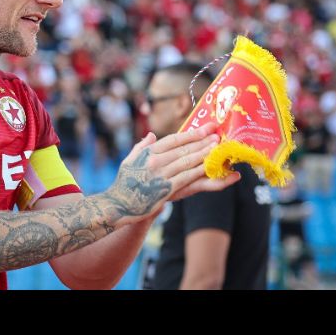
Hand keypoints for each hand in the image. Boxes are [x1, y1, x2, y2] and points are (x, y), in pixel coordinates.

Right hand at [110, 121, 237, 221]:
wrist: (118, 205)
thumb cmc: (124, 183)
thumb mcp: (129, 161)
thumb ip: (142, 147)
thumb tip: (152, 135)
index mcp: (147, 153)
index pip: (173, 140)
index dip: (191, 134)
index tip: (205, 129)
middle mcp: (154, 161)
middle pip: (183, 149)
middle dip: (202, 142)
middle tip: (217, 136)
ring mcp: (160, 175)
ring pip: (186, 162)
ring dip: (203, 154)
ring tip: (216, 148)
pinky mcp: (165, 189)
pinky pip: (185, 178)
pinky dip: (198, 172)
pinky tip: (208, 167)